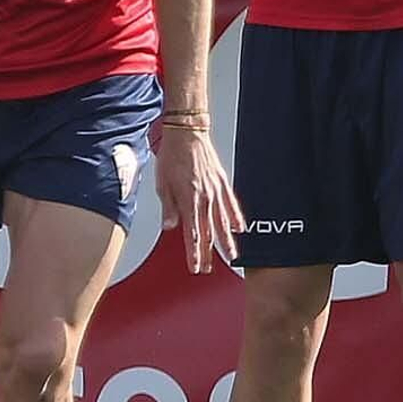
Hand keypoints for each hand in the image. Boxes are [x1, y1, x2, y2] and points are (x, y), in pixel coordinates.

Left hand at [155, 127, 241, 274]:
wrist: (188, 132)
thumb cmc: (172, 155)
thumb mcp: (162, 183)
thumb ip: (169, 207)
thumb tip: (170, 226)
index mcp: (188, 199)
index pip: (193, 233)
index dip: (194, 253)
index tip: (195, 266)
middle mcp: (204, 197)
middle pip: (209, 232)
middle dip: (208, 253)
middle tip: (208, 269)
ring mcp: (216, 190)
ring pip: (223, 221)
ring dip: (227, 241)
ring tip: (232, 256)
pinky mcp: (222, 182)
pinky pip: (231, 204)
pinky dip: (236, 217)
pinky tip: (239, 228)